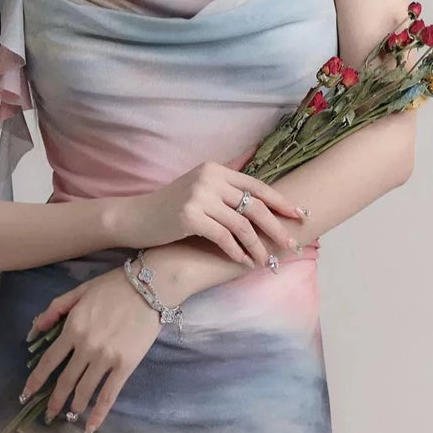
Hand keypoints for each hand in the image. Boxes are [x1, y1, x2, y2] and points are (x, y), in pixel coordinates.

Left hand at [20, 265, 163, 432]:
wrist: (151, 287)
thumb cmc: (114, 286)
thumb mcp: (79, 291)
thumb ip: (55, 309)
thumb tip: (35, 330)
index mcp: (73, 328)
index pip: (48, 361)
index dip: (35, 380)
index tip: (26, 394)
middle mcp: (86, 347)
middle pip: (65, 381)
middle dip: (53, 400)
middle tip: (47, 414)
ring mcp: (106, 358)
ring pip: (85, 390)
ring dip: (74, 407)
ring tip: (68, 415)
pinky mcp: (126, 366)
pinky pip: (109, 395)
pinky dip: (99, 413)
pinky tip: (90, 426)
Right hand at [109, 162, 307, 267]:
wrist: (133, 218)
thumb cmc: (168, 210)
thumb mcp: (197, 191)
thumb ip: (223, 192)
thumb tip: (256, 204)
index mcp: (215, 170)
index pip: (256, 185)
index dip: (280, 201)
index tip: (299, 215)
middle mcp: (209, 178)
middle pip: (253, 205)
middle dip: (276, 227)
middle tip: (291, 244)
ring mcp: (199, 196)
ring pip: (241, 224)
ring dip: (257, 246)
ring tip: (266, 261)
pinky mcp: (189, 216)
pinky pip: (223, 237)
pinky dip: (236, 252)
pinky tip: (243, 262)